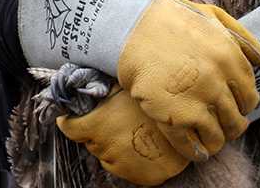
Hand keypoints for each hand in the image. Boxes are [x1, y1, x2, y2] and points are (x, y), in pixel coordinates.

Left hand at [57, 85, 188, 185]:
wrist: (192, 120)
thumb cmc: (159, 95)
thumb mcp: (129, 86)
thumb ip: (107, 90)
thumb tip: (86, 82)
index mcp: (99, 124)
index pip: (70, 126)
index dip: (69, 120)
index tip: (67, 115)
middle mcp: (107, 147)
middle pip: (91, 142)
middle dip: (97, 130)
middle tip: (112, 117)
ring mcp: (124, 165)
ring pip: (108, 157)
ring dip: (114, 145)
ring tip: (130, 128)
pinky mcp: (144, 178)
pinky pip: (127, 169)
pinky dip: (129, 158)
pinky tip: (140, 142)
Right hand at [117, 0, 259, 161]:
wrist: (132, 25)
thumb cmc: (173, 18)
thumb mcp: (213, 16)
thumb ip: (243, 38)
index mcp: (229, 57)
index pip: (250, 97)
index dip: (243, 104)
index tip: (234, 105)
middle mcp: (217, 81)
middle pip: (236, 120)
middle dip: (231, 124)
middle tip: (221, 122)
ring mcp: (195, 100)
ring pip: (218, 137)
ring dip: (216, 139)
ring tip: (209, 136)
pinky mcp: (173, 117)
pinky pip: (193, 147)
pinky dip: (197, 152)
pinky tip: (196, 149)